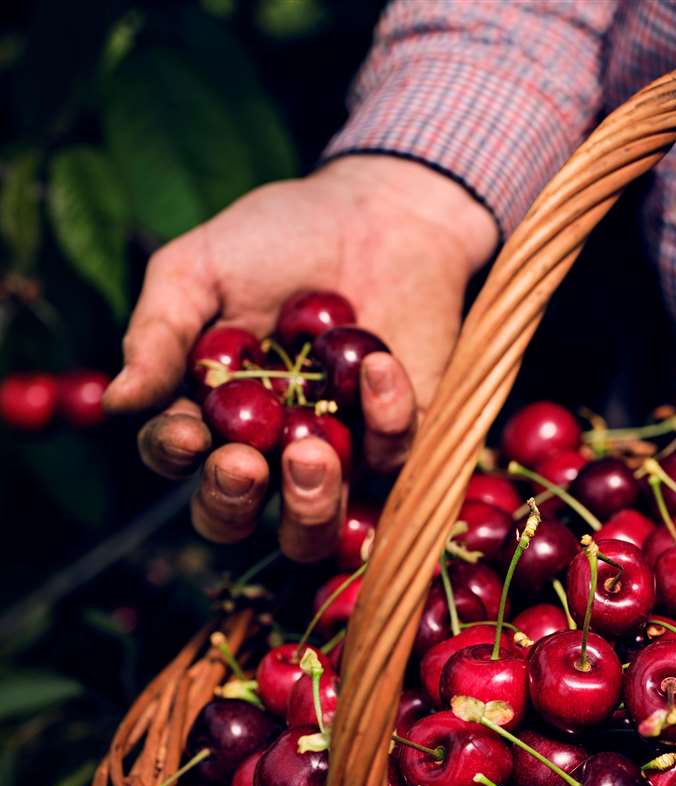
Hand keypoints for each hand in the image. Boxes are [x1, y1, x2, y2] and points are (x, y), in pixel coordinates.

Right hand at [105, 156, 496, 560]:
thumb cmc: (278, 240)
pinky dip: (386, 419)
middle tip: (245, 465)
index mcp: (210, 411)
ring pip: (318, 526)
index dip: (174, 456)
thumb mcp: (201, 270)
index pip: (176, 457)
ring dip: (311, 505)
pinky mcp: (400, 439)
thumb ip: (160, 333)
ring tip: (312, 452)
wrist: (378, 213)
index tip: (188, 434)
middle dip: (234, 503)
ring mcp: (338, 453)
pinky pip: (393, 459)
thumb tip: (118, 402)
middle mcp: (268, 447)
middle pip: (239, 517)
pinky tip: (376, 364)